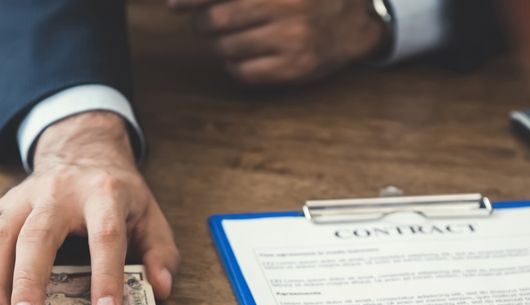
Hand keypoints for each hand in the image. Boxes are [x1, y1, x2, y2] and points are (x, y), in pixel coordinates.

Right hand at [0, 111, 179, 304]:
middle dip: (28, 282)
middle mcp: (58, 192)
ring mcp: (23, 197)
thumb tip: (160, 289)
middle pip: (37, 236)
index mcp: (103, 194)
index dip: (106, 276)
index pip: (105, 236)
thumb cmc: (117, 196)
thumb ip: (160, 253)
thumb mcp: (150, 216)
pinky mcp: (0, 207)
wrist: (82, 152)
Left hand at [169, 0, 390, 84]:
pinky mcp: (295, 67)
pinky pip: (243, 72)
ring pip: (227, 48)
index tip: (173, 4)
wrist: (356, 22)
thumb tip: (194, 3)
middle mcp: (286, 6)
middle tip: (205, 23)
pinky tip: (246, 56)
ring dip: (221, 44)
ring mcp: (291, 38)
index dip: (191, 0)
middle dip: (203, 23)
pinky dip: (235, 65)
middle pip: (217, 20)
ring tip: (235, 37)